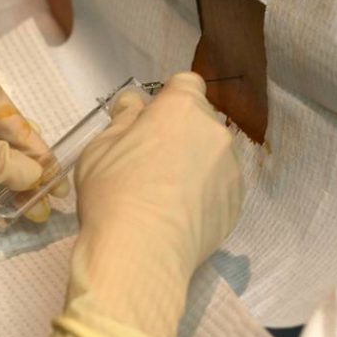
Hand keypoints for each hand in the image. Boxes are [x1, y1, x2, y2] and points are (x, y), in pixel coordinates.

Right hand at [38, 72, 243, 336]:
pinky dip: (204, 194)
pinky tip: (180, 216)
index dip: (167, 100)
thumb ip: (124, 118)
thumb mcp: (100, 147)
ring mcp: (231, 168)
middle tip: (151, 162)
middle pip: (200, 120)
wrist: (140, 254)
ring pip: (212, 154)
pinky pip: (219, 187)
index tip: (150, 122)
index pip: (186, 83)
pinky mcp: (236, 204)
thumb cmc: (113, 191)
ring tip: (166, 196)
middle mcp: (215, 130)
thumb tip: (135, 104)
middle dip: (181, 132)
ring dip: (195, 163)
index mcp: (182, 107)